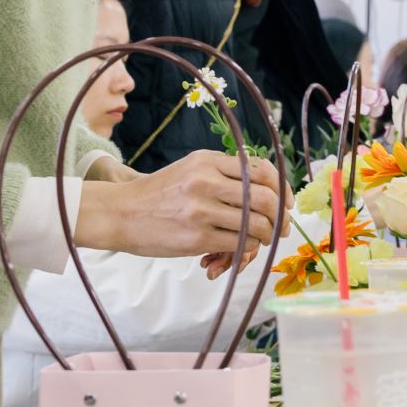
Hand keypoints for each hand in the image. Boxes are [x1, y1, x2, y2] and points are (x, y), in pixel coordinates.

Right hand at [77, 150, 281, 262]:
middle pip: (266, 199)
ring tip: (263, 237)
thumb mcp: (192, 168)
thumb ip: (226, 173)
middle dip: (281, 216)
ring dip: (267, 234)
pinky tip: (243, 246)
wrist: (120, 213)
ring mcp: (201, 211)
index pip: (262, 172)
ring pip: (257, 224)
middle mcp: (206, 182)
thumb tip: (270, 188)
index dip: (283, 189)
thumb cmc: (160, 193)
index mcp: (208, 161)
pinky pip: (240, 243)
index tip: (287, 202)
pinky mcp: (196, 238)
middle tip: (282, 226)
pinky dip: (249, 246)